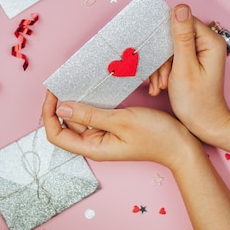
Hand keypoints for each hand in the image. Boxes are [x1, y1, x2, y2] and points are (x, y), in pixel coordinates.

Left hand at [42, 91, 201, 170]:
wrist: (181, 145)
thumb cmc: (156, 136)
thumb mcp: (121, 121)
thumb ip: (90, 114)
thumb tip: (61, 107)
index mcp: (93, 148)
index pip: (56, 135)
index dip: (48, 114)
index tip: (53, 93)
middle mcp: (94, 143)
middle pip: (66, 124)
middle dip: (61, 103)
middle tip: (64, 81)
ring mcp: (103, 135)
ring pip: (80, 116)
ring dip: (76, 100)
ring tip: (77, 81)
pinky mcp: (113, 127)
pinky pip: (94, 113)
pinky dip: (90, 101)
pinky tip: (93, 88)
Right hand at [149, 4, 229, 144]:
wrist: (203, 124)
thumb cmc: (196, 101)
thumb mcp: (184, 67)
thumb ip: (181, 37)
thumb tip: (180, 7)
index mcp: (210, 42)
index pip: (183, 22)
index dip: (167, 36)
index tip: (159, 55)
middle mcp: (208, 44)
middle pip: (175, 35)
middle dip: (163, 57)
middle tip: (161, 77)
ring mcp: (200, 53)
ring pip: (171, 48)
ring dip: (162, 67)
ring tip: (161, 85)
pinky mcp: (193, 61)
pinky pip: (173, 58)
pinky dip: (164, 71)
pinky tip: (161, 86)